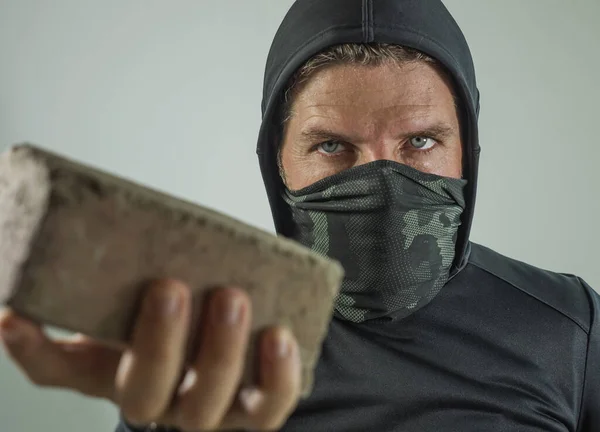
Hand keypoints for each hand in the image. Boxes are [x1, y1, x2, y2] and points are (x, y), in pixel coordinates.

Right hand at [0, 280, 301, 430]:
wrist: (240, 334)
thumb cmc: (185, 312)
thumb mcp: (145, 295)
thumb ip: (118, 276)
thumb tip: (78, 236)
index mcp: (117, 370)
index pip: (59, 370)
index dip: (33, 349)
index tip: (16, 316)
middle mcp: (159, 398)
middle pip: (144, 394)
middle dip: (156, 343)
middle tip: (168, 288)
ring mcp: (208, 409)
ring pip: (206, 404)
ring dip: (219, 354)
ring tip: (231, 299)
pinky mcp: (256, 409)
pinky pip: (270, 407)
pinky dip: (277, 376)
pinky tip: (280, 335)